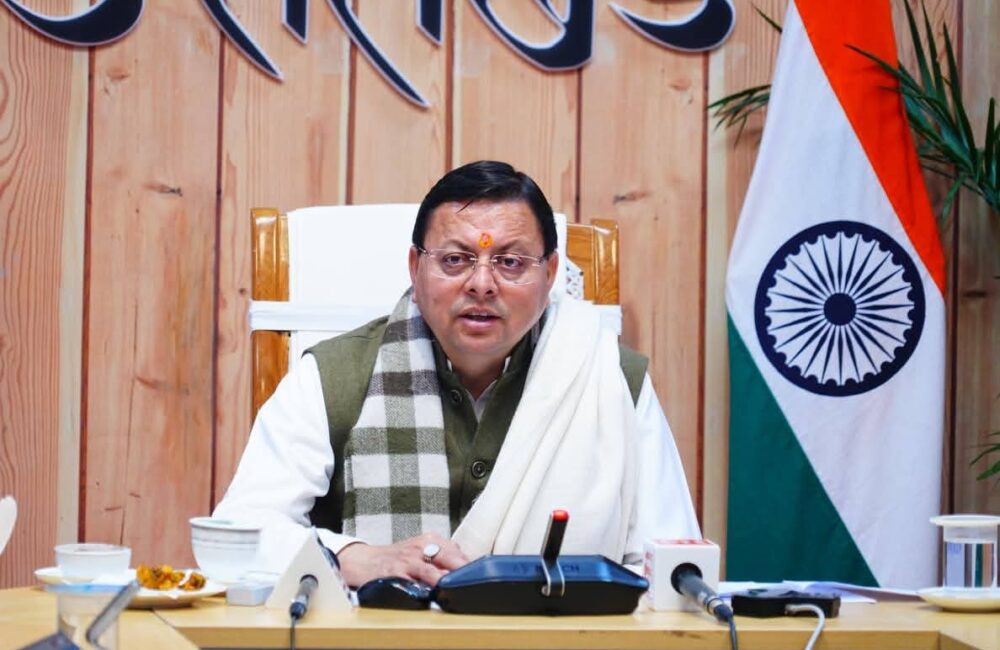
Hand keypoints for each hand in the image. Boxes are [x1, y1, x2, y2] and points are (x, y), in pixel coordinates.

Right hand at [336, 533, 467, 586]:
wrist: (363, 560)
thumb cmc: (396, 558)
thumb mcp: (420, 550)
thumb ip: (442, 557)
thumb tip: (467, 568)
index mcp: (430, 539)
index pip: (457, 551)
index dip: (470, 564)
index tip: (482, 574)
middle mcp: (420, 546)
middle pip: (449, 557)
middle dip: (463, 570)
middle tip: (475, 581)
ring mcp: (407, 559)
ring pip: (432, 570)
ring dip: (445, 580)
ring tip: (457, 588)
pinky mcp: (395, 572)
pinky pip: (411, 581)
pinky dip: (423, 588)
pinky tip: (433, 594)